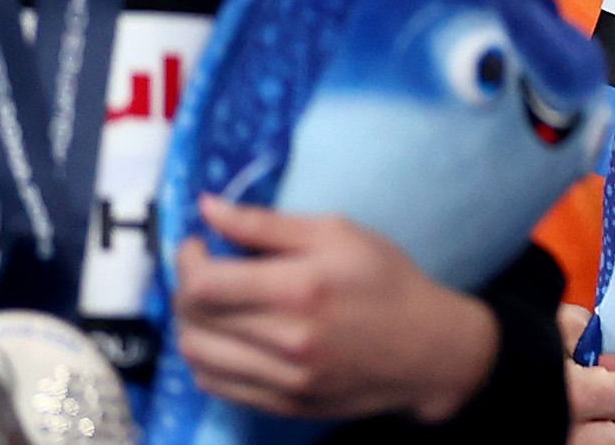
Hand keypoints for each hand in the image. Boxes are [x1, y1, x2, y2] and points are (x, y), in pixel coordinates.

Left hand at [172, 195, 498, 422]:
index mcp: (300, 289)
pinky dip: (207, 359)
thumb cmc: (385, 280)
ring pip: (198, 358)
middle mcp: (288, 341)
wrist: (429, 348)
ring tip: (212, 305)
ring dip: (191, 325)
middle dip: (185, 288)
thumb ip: (264, 223)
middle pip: (194, 320)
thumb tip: (207, 208)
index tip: (198, 246)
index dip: (186, 261)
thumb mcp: (335, 232)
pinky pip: (218, 387)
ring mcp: (286, 381)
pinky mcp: (286, 405)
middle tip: (204, 271)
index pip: (204, 285)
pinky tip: (226, 336)